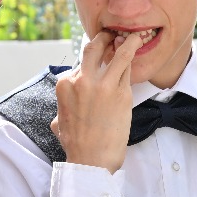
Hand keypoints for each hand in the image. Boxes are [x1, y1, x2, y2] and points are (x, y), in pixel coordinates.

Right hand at [51, 31, 143, 172]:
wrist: (91, 160)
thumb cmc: (76, 145)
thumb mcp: (59, 122)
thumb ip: (62, 108)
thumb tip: (63, 110)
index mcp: (64, 85)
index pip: (80, 66)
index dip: (91, 64)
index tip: (99, 60)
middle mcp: (80, 80)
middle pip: (92, 50)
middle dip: (101, 39)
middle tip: (110, 36)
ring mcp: (101, 84)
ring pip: (113, 53)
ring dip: (122, 41)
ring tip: (130, 36)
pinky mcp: (120, 92)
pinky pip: (126, 66)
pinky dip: (131, 52)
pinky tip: (137, 44)